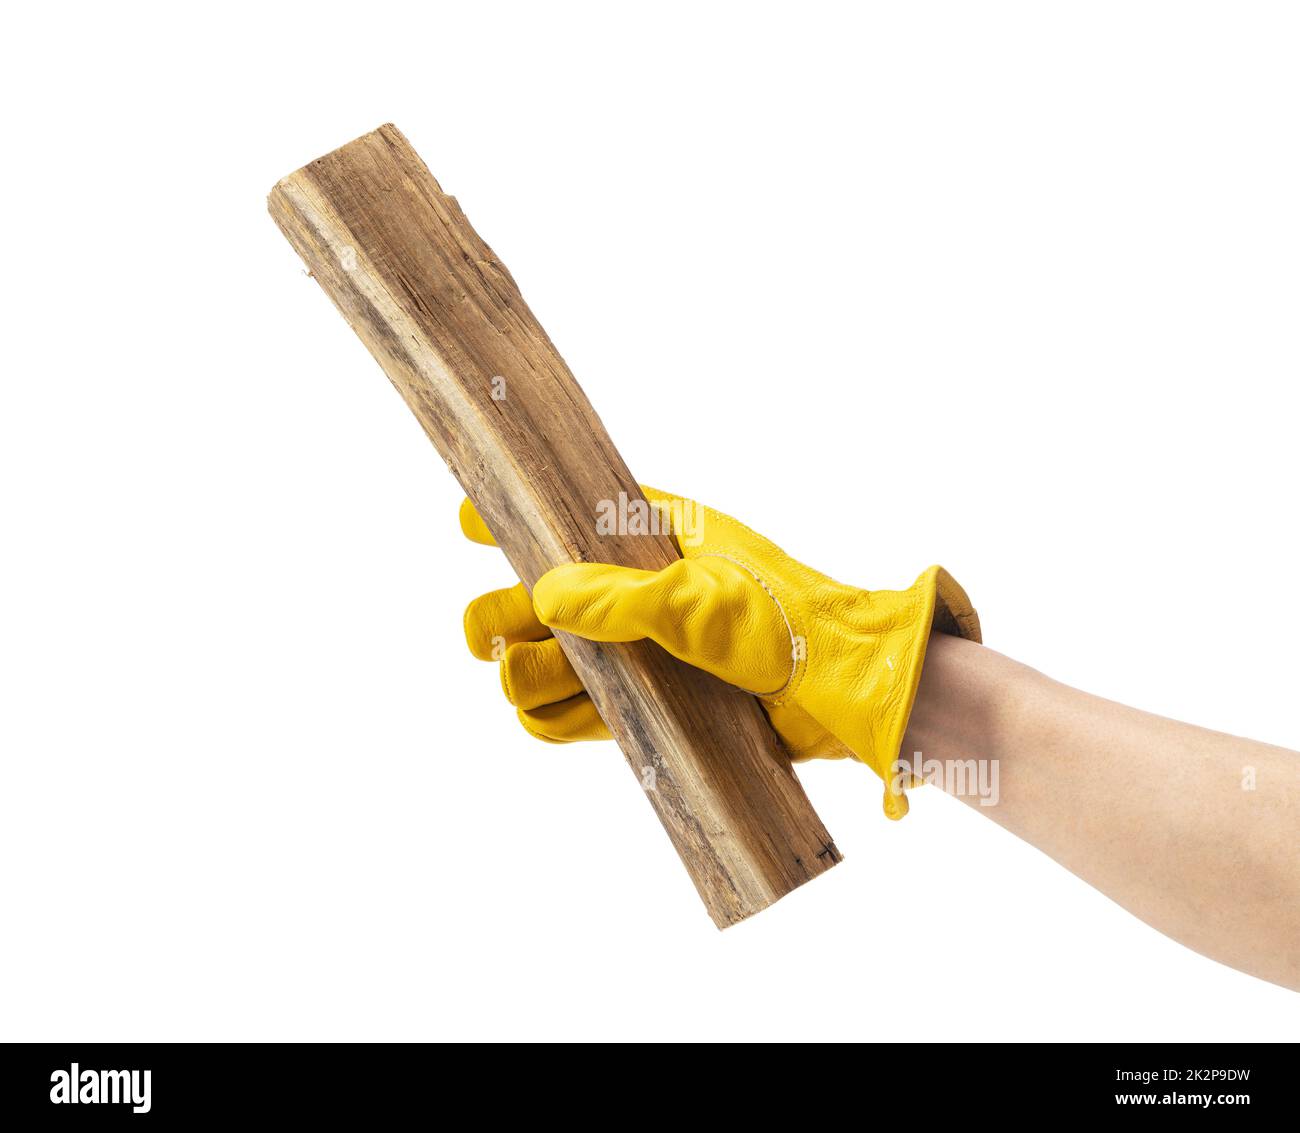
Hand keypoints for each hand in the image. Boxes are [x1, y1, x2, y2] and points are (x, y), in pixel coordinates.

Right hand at [460, 487, 979, 817]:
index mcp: (653, 535)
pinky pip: (581, 711)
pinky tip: (545, 714)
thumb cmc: (786, 621)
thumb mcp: (705, 599)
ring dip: (527, 674)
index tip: (468, 520)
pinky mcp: (650, 702)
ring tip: (522, 678)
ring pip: (552, 661)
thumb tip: (542, 596)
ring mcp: (640, 649)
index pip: (569, 513)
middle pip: (540, 598)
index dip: (516, 517)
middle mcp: (637, 589)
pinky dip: (556, 717)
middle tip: (486, 638)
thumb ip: (623, 598)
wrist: (844, 692)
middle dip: (502, 616)